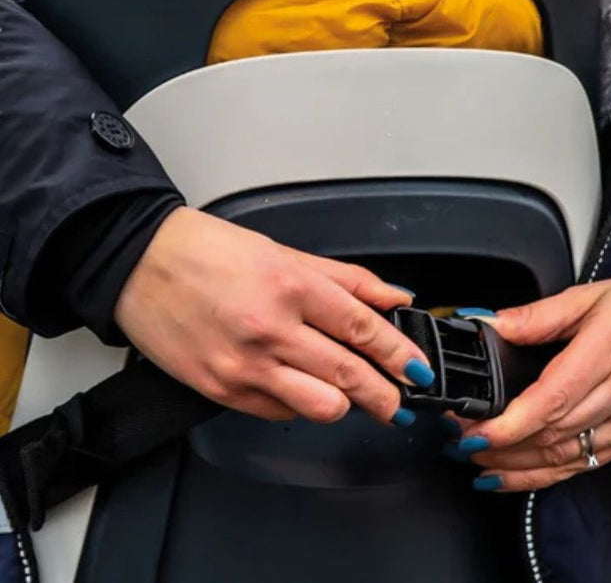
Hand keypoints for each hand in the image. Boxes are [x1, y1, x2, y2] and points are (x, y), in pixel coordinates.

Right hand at [114, 207, 430, 424]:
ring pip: (320, 406)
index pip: (362, 327)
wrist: (139, 265)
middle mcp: (269, 330)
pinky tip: (299, 386)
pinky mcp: (221, 392)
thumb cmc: (209, 252)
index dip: (399, 353)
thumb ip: (347, 279)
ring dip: (346, 404)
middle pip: (348, 375)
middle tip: (400, 400)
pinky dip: (299, 405)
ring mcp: (244, 366)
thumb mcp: (286, 253)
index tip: (418, 369)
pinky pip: (279, 413)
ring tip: (352, 394)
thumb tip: (394, 297)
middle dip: (386, 394)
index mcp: (290, 287)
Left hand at [454, 277, 610, 491]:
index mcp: (610, 347)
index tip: (475, 430)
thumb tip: (490, 325)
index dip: (511, 423)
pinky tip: (515, 476)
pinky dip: (547, 475)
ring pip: (569, 456)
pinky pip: (587, 465)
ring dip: (519, 466)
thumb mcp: (590, 295)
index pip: (554, 398)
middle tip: (460, 441)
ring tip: (478, 462)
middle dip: (503, 444)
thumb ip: (537, 315)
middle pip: (556, 432)